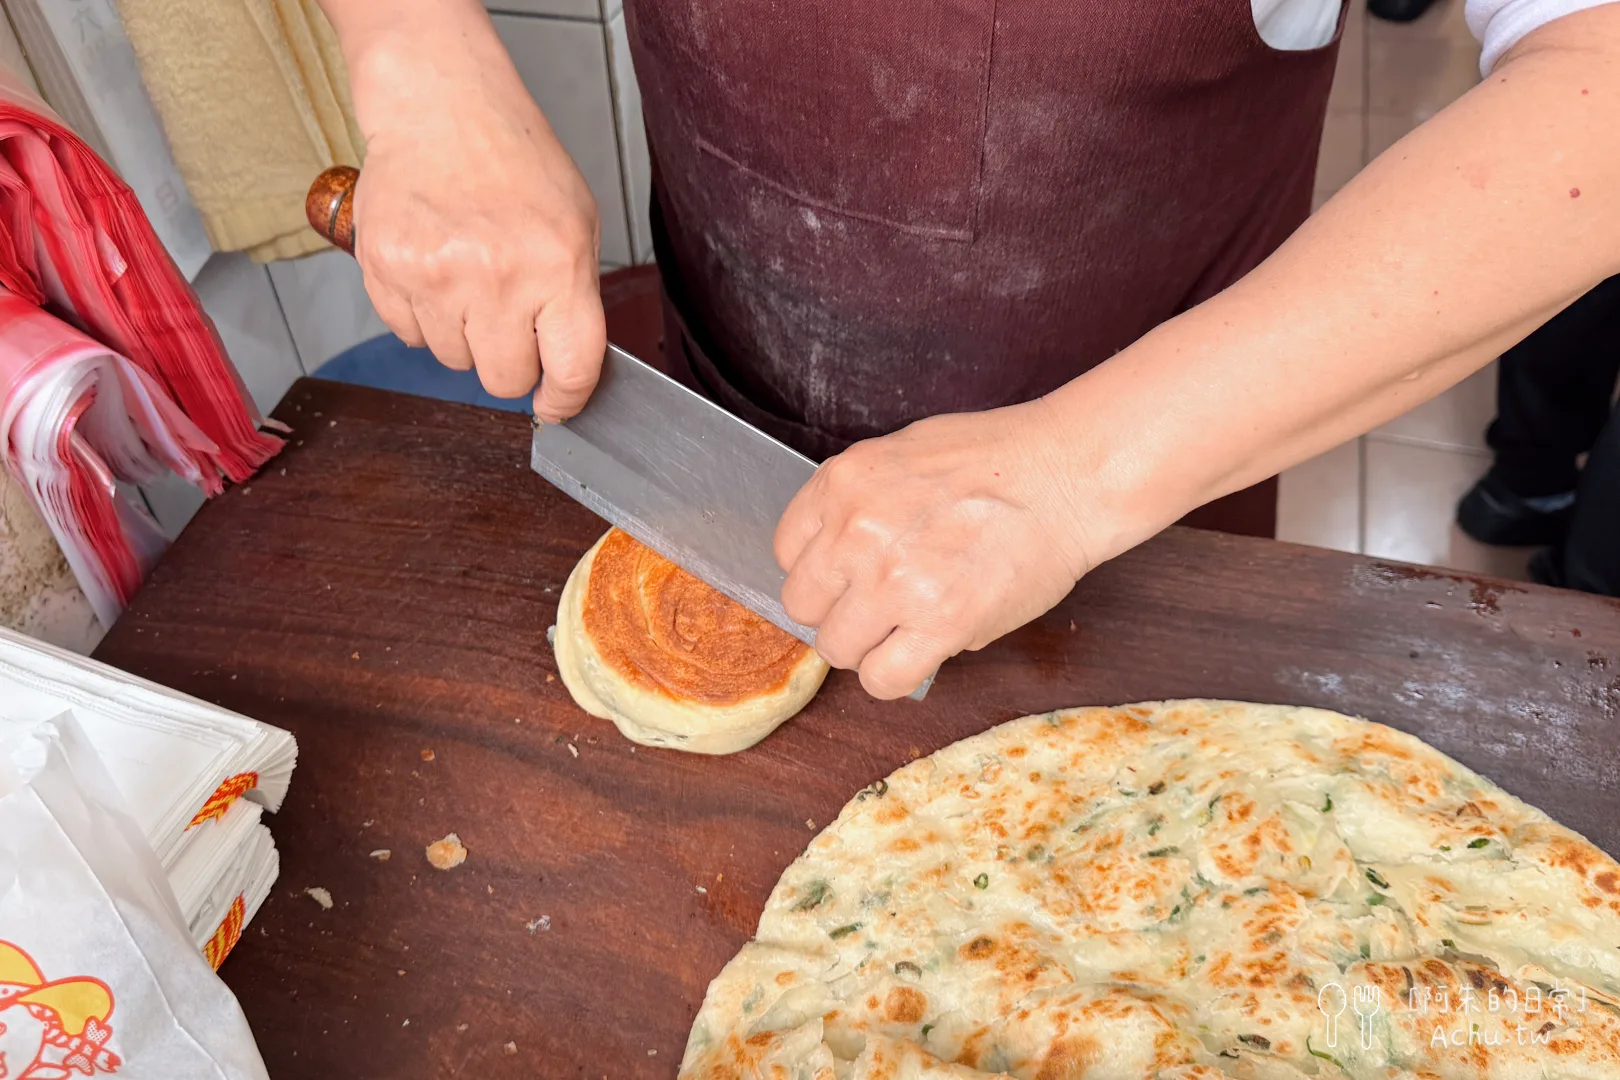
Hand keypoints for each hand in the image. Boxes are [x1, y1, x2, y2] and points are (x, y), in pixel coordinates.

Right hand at [338, 1, 605, 420]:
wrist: (439, 105)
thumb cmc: (514, 161)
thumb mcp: (577, 223)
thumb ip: (576, 300)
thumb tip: (569, 370)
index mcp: (556, 266)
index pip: (570, 371)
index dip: (565, 400)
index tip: (557, 405)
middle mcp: (495, 277)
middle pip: (503, 381)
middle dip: (510, 362)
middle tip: (508, 318)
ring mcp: (434, 276)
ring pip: (453, 360)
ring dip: (463, 333)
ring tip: (468, 275)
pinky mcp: (385, 270)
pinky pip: (408, 334)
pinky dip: (422, 314)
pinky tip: (435, 266)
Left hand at [774, 399, 1094, 698]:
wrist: (1067, 475)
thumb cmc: (997, 460)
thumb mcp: (901, 455)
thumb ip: (858, 502)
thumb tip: (834, 557)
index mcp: (843, 483)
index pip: (787, 552)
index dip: (821, 569)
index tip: (848, 574)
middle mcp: (857, 532)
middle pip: (803, 604)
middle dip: (837, 609)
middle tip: (878, 604)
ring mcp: (895, 581)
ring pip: (837, 648)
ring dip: (865, 646)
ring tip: (903, 629)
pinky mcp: (939, 623)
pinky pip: (880, 678)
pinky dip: (892, 675)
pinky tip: (917, 654)